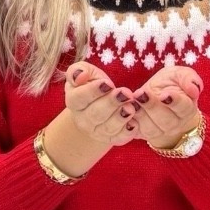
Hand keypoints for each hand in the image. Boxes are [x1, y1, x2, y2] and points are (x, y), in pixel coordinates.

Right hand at [38, 62, 138, 178]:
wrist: (100, 105)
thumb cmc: (94, 85)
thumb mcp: (87, 73)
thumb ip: (78, 70)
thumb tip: (79, 75)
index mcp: (74, 101)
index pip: (79, 98)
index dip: (93, 91)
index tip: (107, 84)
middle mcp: (82, 119)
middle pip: (95, 114)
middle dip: (111, 103)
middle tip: (126, 94)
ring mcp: (96, 131)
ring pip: (107, 128)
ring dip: (120, 118)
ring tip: (132, 107)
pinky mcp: (111, 139)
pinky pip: (119, 138)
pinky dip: (128, 132)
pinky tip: (135, 122)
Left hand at [131, 62, 204, 152]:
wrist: (156, 95)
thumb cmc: (170, 83)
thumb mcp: (179, 74)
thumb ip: (188, 78)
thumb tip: (194, 89)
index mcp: (187, 109)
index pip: (184, 108)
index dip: (175, 102)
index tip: (164, 94)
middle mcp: (175, 124)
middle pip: (166, 121)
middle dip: (152, 107)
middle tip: (141, 93)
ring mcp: (159, 131)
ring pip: (151, 129)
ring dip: (140, 115)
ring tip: (132, 101)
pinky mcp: (143, 134)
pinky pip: (136, 133)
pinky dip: (130, 123)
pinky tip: (124, 111)